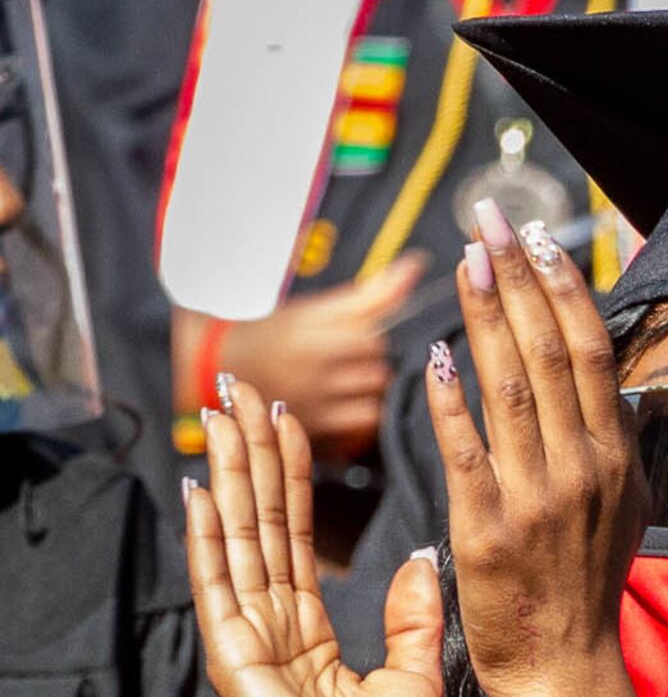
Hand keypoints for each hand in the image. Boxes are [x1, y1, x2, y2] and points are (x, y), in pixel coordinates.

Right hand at [183, 376, 441, 696]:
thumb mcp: (417, 674)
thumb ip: (415, 615)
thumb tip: (423, 557)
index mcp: (311, 630)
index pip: (295, 536)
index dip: (291, 478)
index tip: (287, 421)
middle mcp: (273, 624)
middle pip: (259, 523)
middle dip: (251, 456)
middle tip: (242, 392)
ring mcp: (248, 637)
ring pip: (238, 538)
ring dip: (231, 475)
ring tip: (223, 416)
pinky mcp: (235, 655)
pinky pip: (220, 583)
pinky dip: (209, 535)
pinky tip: (201, 487)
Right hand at [184, 256, 434, 452]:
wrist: (222, 370)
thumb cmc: (277, 338)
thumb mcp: (318, 308)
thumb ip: (373, 293)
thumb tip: (416, 266)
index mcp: (310, 329)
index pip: (372, 335)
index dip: (372, 336)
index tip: (356, 336)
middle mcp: (310, 367)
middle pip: (379, 368)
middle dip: (374, 363)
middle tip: (349, 361)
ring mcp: (311, 402)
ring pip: (376, 400)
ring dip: (372, 393)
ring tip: (348, 384)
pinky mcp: (314, 431)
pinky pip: (362, 429)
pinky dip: (363, 420)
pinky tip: (346, 407)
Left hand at [426, 204, 638, 696]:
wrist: (563, 667)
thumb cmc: (582, 587)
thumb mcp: (619, 509)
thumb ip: (610, 446)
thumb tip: (608, 387)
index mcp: (614, 459)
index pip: (590, 353)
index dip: (562, 289)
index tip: (534, 238)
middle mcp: (584, 469)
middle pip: (552, 353)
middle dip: (518, 279)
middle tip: (489, 221)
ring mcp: (538, 498)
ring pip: (512, 387)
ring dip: (487, 316)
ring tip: (464, 260)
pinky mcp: (488, 529)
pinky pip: (467, 452)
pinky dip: (451, 403)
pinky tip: (435, 357)